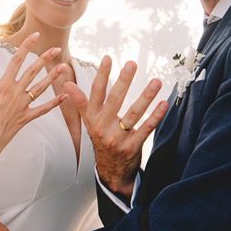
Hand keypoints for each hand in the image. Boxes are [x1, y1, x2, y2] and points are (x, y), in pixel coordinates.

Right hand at [0, 32, 65, 156]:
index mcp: (3, 86)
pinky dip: (54, 103)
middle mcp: (16, 93)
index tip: (35, 36)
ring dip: (52, 77)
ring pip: (41, 88)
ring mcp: (23, 106)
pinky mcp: (25, 118)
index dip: (26, 46)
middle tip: (56, 49)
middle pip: (33, 72)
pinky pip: (43, 110)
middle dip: (45, 59)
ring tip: (63, 67)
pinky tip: (64, 97)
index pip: (17, 60)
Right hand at [65, 57, 167, 195]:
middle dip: (123, 81)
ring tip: (156, 81)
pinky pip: (146, 129)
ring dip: (146, 97)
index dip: (101, 75)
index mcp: (93, 118)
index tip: (107, 58)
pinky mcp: (132, 147)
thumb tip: (66, 83)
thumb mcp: (88, 122)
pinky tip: (163, 104)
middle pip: (115, 100)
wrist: (110, 171)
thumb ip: (80, 102)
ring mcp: (118, 138)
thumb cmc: (101, 139)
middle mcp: (103, 127)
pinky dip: (155, 116)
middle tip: (131, 64)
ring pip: (133, 114)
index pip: (96, 93)